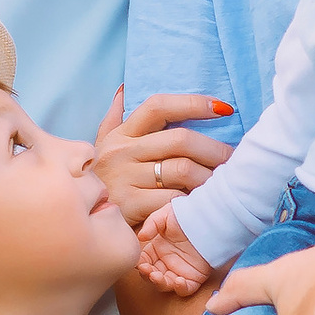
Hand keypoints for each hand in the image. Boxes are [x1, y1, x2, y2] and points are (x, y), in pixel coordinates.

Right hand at [92, 85, 232, 226]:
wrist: (81, 225)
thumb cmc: (103, 183)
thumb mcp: (101, 148)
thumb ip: (114, 118)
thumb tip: (125, 90)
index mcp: (120, 134)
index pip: (158, 105)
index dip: (193, 103)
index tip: (224, 108)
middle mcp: (121, 152)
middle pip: (180, 139)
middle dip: (214, 149)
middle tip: (233, 159)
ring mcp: (124, 179)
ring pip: (182, 170)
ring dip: (209, 178)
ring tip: (223, 184)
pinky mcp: (129, 206)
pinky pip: (174, 199)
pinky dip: (192, 202)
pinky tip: (202, 205)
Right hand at [133, 205, 212, 294]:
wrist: (210, 219)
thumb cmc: (188, 215)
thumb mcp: (166, 215)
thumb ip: (151, 224)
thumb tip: (140, 237)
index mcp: (158, 249)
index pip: (144, 260)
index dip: (140, 264)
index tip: (139, 263)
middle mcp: (167, 261)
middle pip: (152, 275)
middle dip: (147, 275)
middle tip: (148, 271)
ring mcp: (180, 270)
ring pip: (165, 284)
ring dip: (159, 283)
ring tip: (157, 276)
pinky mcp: (195, 277)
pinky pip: (185, 289)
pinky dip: (180, 288)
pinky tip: (178, 281)